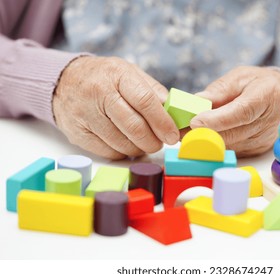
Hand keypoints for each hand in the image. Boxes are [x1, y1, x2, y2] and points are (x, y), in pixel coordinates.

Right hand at [53, 56, 178, 158]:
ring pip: (122, 144)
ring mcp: (85, 115)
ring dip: (139, 148)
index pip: (145, 101)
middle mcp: (98, 93)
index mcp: (116, 75)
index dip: (162, 122)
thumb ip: (153, 91)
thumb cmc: (104, 78)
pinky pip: (108, 152)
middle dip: (153, 141)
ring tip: (144, 142)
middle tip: (161, 142)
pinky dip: (123, 152)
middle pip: (134, 127)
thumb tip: (174, 113)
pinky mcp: (77, 133)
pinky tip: (126, 144)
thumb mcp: (129, 73)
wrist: (63, 81)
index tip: (173, 135)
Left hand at [189, 66, 279, 157]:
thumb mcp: (240, 77)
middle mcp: (266, 122)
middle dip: (201, 133)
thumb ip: (220, 90)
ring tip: (185, 132)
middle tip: (177, 130)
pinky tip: (202, 137)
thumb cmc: (258, 83)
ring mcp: (262, 139)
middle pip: (231, 133)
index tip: (194, 121)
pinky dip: (215, 144)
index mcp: (265, 97)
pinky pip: (231, 149)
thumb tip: (198, 101)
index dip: (217, 119)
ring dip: (205, 141)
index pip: (241, 112)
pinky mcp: (256, 150)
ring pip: (229, 144)